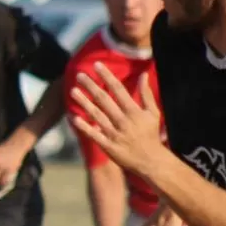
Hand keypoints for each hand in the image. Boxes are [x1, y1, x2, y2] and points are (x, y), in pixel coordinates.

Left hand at [70, 64, 165, 178]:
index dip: (107, 76)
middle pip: (104, 100)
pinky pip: (93, 134)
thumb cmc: (151, 134)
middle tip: (79, 74)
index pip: (118, 89)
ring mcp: (114, 134)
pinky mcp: (107, 146)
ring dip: (84, 102)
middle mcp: (123, 121)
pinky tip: (74, 117)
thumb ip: (146, 93)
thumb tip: (143, 74)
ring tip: (72, 91)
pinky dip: (84, 126)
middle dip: (91, 86)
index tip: (97, 65)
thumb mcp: (153, 113)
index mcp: (134, 111)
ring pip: (96, 115)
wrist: (150, 161)